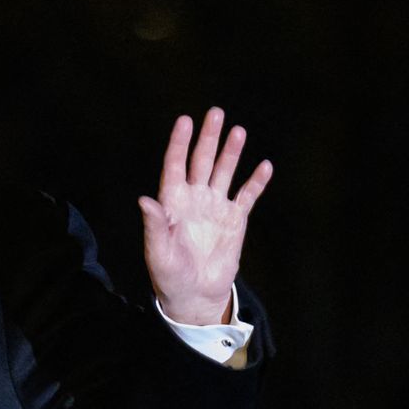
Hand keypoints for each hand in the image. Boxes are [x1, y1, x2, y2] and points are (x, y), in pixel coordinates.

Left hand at [139, 107, 272, 325]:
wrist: (194, 295)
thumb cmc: (170, 275)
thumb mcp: (158, 252)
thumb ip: (154, 225)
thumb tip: (144, 200)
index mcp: (173, 203)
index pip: (176, 166)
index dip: (179, 144)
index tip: (184, 121)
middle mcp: (194, 199)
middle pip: (202, 161)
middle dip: (209, 138)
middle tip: (216, 114)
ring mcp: (215, 207)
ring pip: (224, 172)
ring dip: (231, 153)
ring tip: (238, 131)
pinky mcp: (234, 220)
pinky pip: (247, 196)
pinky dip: (256, 182)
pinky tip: (264, 166)